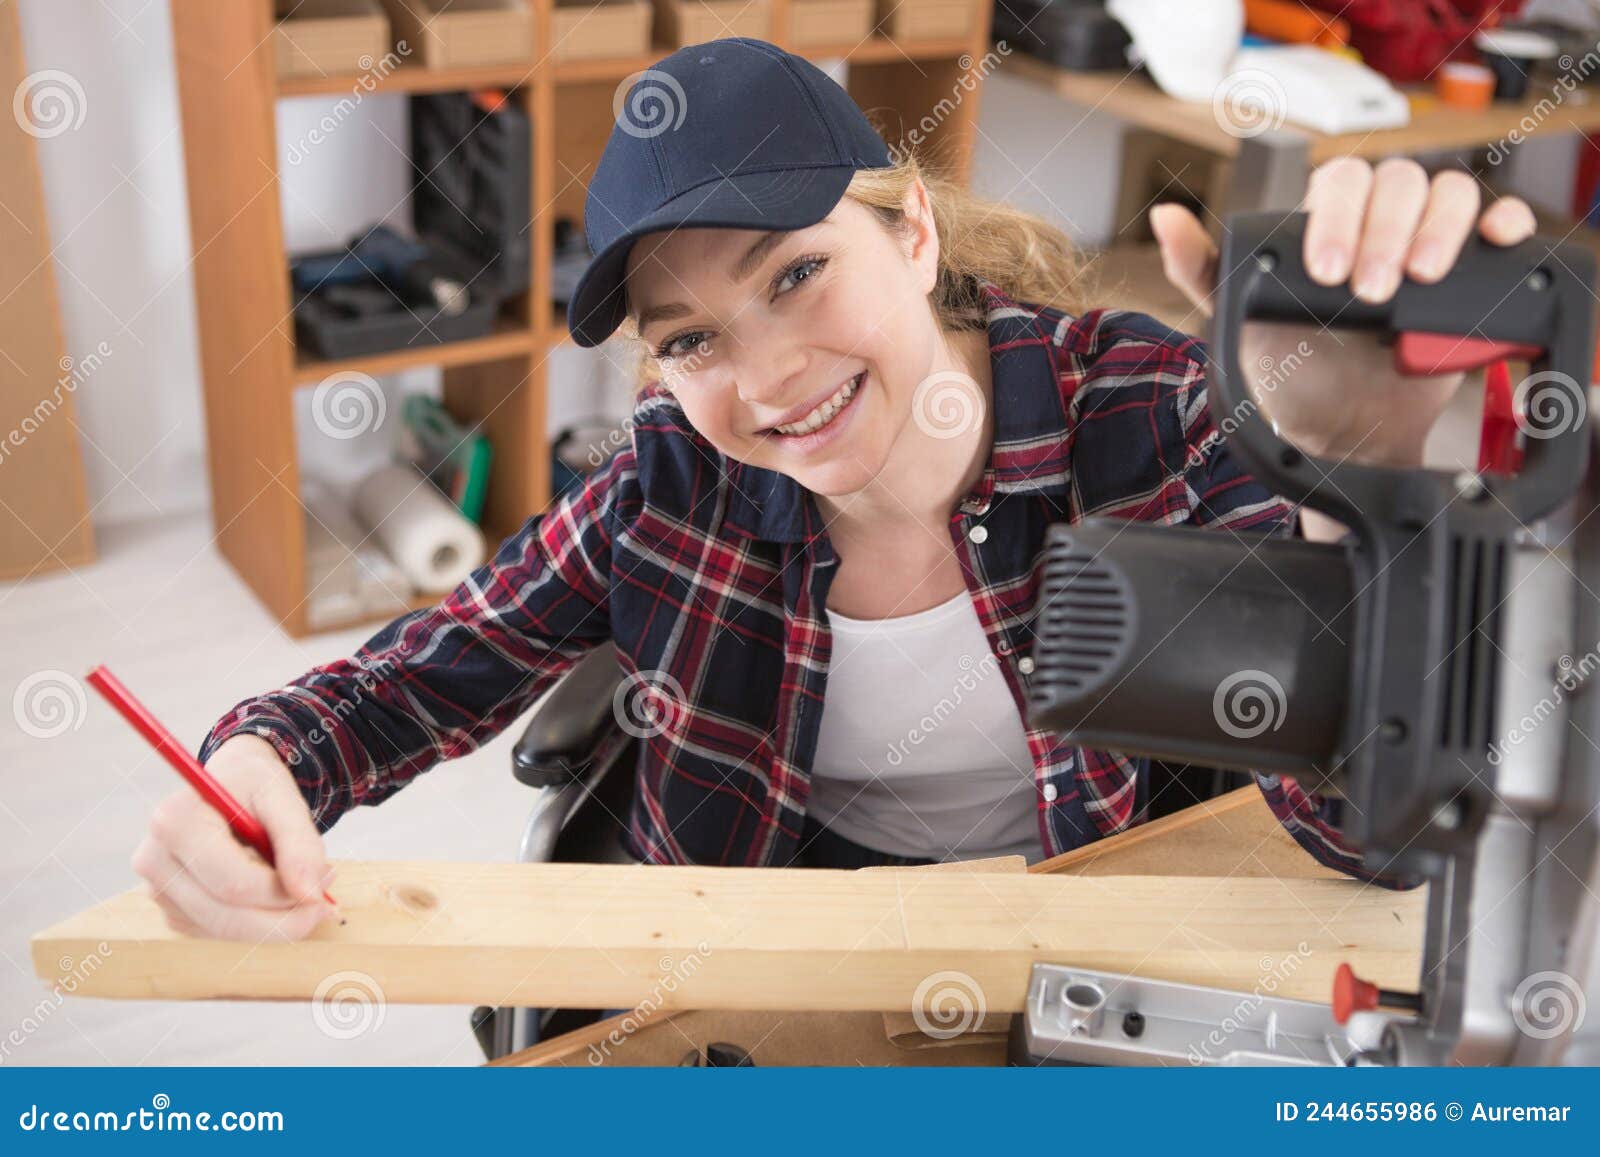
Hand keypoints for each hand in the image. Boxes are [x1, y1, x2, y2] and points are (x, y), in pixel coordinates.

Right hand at [132, 733, 333, 940]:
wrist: (229, 784)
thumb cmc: (253, 786)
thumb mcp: (283, 797)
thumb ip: (300, 843)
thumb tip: (310, 894)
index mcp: (174, 822)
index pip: (234, 883)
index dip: (286, 893)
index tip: (327, 877)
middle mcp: (153, 860)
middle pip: (227, 917)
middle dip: (285, 917)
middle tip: (323, 902)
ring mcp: (158, 890)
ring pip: (226, 931)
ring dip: (273, 920)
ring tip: (297, 884)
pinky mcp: (172, 910)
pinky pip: (221, 933)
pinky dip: (256, 921)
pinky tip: (268, 889)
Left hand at [1150, 157, 1537, 466]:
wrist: (1340, 430)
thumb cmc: (1287, 371)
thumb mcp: (1235, 322)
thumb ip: (1202, 269)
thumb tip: (1166, 216)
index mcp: (1325, 223)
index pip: (1341, 182)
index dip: (1341, 216)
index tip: (1328, 272)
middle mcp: (1379, 222)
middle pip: (1399, 181)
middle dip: (1386, 233)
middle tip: (1370, 293)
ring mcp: (1428, 240)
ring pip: (1450, 193)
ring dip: (1440, 229)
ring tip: (1419, 283)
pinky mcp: (1472, 269)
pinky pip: (1499, 223)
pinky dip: (1504, 222)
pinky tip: (1493, 243)